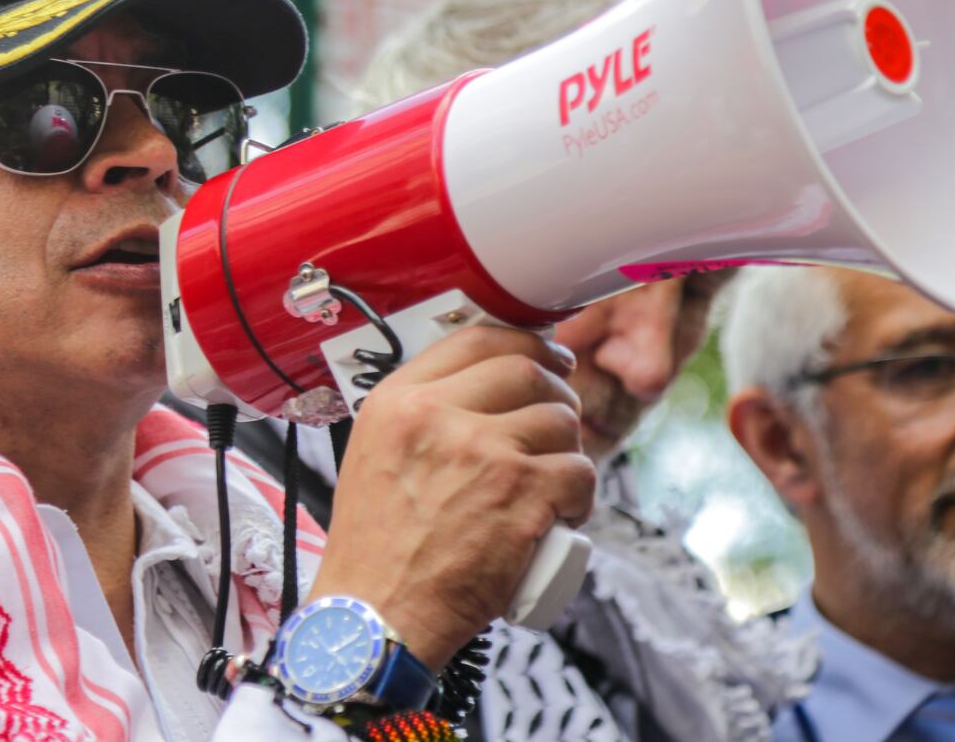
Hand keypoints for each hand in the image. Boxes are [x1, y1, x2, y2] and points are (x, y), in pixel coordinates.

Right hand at [309, 326, 595, 669]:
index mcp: (397, 402)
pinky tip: (562, 514)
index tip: (546, 356)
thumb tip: (480, 389)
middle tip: (558, 422)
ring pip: (561, 421)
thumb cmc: (376, 549)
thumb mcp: (374, 455)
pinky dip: (580, 495)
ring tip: (551, 482)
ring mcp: (483, 453)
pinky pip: (579, 473)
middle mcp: (438, 417)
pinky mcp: (523, 495)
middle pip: (527, 371)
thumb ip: (419, 416)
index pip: (477, 339)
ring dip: (568, 450)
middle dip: (556, 392)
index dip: (525, 342)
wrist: (375, 615)